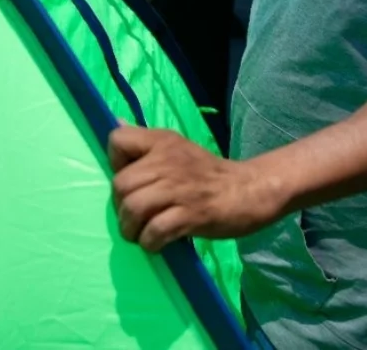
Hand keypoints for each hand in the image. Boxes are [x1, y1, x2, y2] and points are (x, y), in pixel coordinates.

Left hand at [109, 126, 283, 249]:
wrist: (250, 191)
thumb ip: (145, 142)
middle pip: (120, 184)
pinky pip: (155, 230)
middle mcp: (167, 160)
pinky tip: (156, 243)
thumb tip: (116, 122)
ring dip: (130, 229)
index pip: (118, 140)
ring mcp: (179, 188)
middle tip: (133, 217)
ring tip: (140, 234)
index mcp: (162, 141)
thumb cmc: (208, 173)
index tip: (131, 180)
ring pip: (133, 208)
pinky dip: (150, 242)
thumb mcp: (176, 147)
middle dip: (120, 207)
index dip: (115, 163)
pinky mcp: (192, 215)